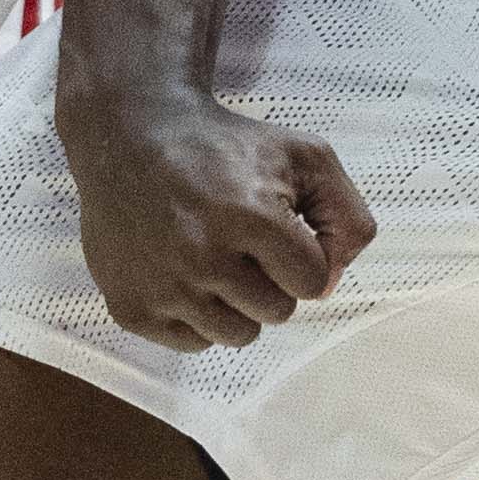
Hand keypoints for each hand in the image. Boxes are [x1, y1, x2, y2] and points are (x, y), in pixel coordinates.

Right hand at [61, 75, 375, 352]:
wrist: (131, 136)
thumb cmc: (225, 145)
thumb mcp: (305, 156)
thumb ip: (347, 217)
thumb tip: (329, 285)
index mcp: (250, 215)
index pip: (312, 282)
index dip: (301, 254)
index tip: (277, 226)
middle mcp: (203, 256)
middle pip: (277, 312)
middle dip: (270, 278)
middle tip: (239, 237)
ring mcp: (163, 287)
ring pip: (237, 335)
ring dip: (236, 303)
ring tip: (213, 255)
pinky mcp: (131, 308)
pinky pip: (194, 343)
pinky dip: (197, 314)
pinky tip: (183, 270)